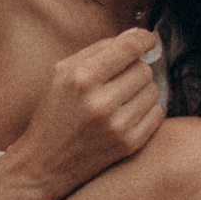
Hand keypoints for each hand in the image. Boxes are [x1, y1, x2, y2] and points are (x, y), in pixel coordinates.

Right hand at [4, 27, 166, 199]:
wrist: (44, 164)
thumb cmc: (53, 114)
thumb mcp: (60, 74)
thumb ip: (97, 50)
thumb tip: (136, 35)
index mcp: (81, 78)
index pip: (129, 48)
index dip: (144, 39)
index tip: (147, 40)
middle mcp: (101, 102)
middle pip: (143, 69)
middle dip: (134, 69)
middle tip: (118, 80)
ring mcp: (117, 125)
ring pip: (153, 90)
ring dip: (140, 91)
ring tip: (119, 100)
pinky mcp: (129, 144)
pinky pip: (157, 114)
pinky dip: (145, 111)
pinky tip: (126, 116)